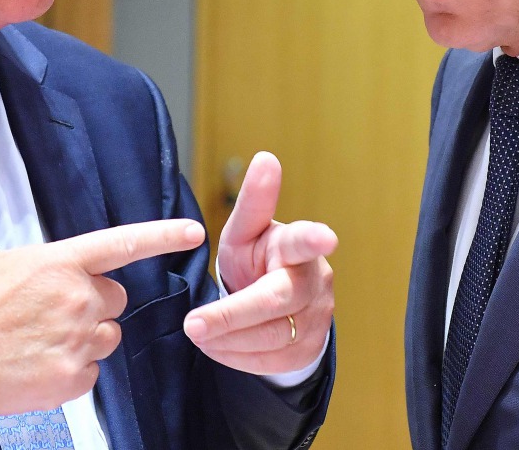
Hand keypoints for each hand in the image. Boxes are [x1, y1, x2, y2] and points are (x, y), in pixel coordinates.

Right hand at [0, 218, 204, 417]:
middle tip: (48, 314)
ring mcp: (75, 340)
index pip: (122, 243)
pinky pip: (91, 372)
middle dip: (92, 304)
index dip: (163, 236)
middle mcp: (75, 297)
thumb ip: (52, 268)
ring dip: (83, 338)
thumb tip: (74, 278)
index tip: (193, 233)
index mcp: (58, 262)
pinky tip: (34, 365)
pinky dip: (69, 371)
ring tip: (36, 341)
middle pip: (114, 298)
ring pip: (106, 336)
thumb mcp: (8, 266)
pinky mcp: (70, 379)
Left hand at [183, 151, 335, 373]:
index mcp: (296, 247)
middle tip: (192, 324)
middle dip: (232, 315)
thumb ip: (253, 201)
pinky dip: (235, 356)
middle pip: (275, 301)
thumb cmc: (257, 258)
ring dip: (226, 339)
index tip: (326, 237)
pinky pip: (269, 362)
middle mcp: (314, 282)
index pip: (304, 242)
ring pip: (270, 336)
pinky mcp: (308, 350)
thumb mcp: (246, 230)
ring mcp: (316, 319)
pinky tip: (216, 346)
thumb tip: (266, 157)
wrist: (274, 304)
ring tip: (196, 331)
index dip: (314, 239)